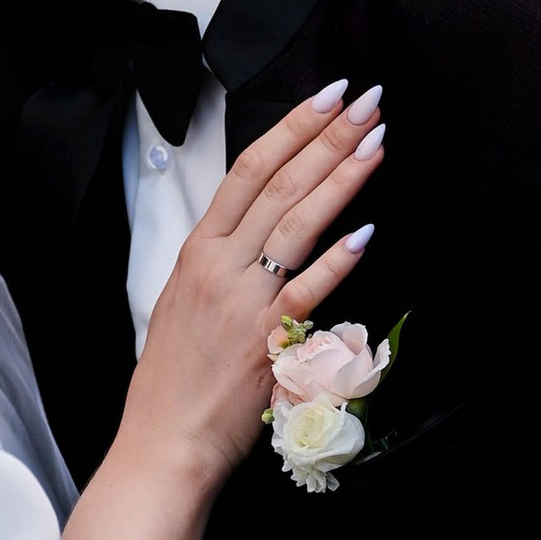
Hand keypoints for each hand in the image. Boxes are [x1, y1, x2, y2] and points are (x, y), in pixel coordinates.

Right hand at [124, 83, 384, 492]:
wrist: (166, 441)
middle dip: (326, 138)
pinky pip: (308, 291)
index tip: (324, 98)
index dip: (289, 129)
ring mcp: (244, 302)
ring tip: (374, 142)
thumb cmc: (173, 381)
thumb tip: (257, 231)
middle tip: (365, 101)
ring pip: (297, 224)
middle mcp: (219, 267)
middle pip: (279, 185)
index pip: (247, 172)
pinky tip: (366, 230)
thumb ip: (219, 263)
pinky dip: (337, 259)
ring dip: (340, 178)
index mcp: (196, 252)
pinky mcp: (269, 340)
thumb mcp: (182, 303)